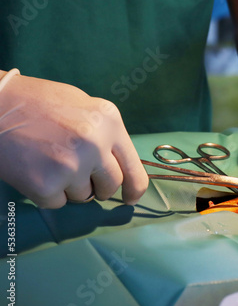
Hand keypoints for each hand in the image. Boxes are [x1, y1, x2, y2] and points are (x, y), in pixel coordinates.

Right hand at [0, 71, 148, 207]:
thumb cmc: (36, 103)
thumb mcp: (82, 106)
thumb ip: (105, 133)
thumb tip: (119, 164)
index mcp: (109, 121)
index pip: (134, 168)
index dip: (134, 189)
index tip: (130, 199)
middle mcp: (96, 144)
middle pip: (111, 186)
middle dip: (99, 188)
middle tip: (79, 176)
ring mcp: (72, 166)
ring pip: (84, 196)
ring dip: (69, 187)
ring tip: (49, 162)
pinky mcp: (46, 185)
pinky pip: (57, 203)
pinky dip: (47, 193)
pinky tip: (35, 170)